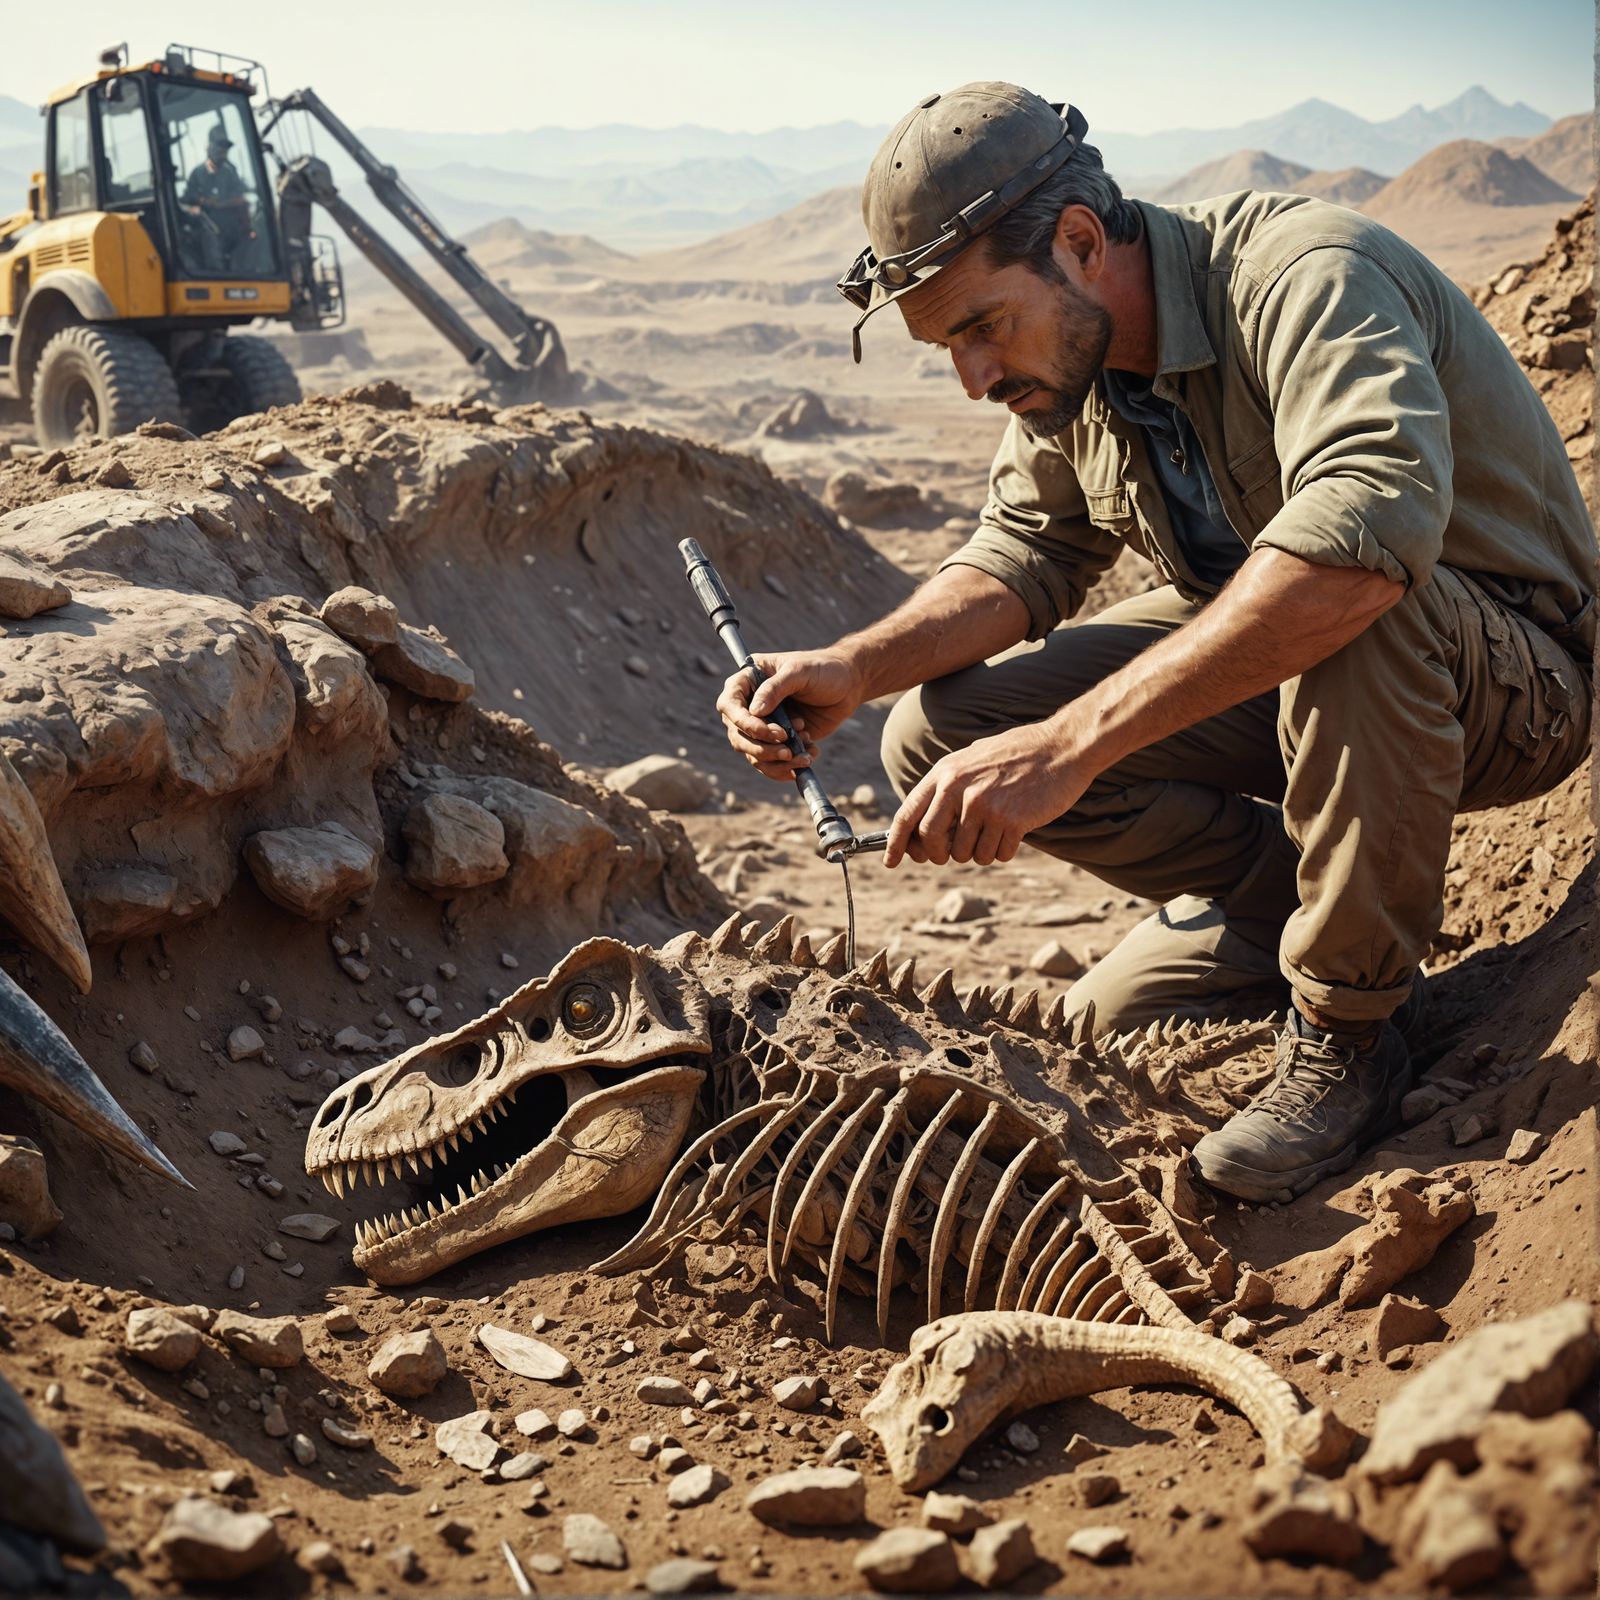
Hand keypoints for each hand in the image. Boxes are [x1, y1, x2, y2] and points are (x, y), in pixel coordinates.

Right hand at [716, 650, 859, 781]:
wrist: (849, 685)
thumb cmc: (823, 670)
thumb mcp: (800, 672)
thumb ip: (776, 688)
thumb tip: (754, 712)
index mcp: (749, 680)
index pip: (729, 704)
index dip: (743, 722)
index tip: (769, 732)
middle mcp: (751, 704)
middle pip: (738, 735)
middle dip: (762, 748)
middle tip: (787, 749)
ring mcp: (765, 725)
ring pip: (754, 754)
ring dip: (777, 761)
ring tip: (803, 757)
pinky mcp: (780, 741)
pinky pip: (772, 763)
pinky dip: (788, 767)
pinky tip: (809, 756)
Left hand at [884, 723, 1092, 866]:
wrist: (1061, 747)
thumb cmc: (1016, 756)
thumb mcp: (971, 761)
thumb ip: (946, 791)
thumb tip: (921, 832)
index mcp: (945, 773)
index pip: (908, 815)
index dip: (895, 843)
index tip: (891, 861)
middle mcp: (960, 789)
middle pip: (931, 841)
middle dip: (939, 854)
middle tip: (953, 852)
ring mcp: (986, 806)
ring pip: (966, 854)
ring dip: (979, 851)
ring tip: (996, 828)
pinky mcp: (1012, 821)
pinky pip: (995, 855)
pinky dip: (1003, 850)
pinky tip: (1015, 829)